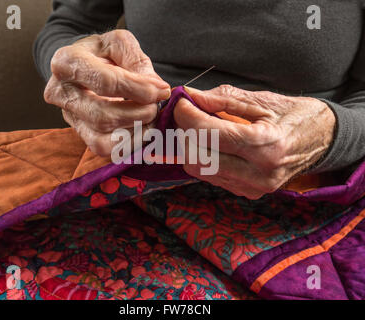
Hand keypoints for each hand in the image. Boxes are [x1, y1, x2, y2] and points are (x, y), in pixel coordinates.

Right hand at [44, 30, 170, 155]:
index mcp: (67, 62)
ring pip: (103, 138)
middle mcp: (60, 93)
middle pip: (103, 116)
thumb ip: (137, 62)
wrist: (86, 67)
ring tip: (150, 116)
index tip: (162, 91)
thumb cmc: (103, 53)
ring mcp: (69, 117)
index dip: (139, 89)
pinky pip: (104, 149)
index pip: (106, 82)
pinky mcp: (80, 134)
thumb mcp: (119, 44)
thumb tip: (156, 89)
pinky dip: (129, 143)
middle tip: (156, 106)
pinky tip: (141, 129)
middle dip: (138, 114)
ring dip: (135, 131)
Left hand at [174, 85, 335, 198]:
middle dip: (184, 133)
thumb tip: (190, 95)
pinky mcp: (248, 192)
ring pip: (200, 171)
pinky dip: (203, 158)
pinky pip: (211, 177)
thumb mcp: (263, 100)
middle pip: (198, 158)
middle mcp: (259, 173)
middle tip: (186, 113)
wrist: (322, 141)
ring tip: (198, 126)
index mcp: (267, 145)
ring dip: (190, 146)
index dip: (188, 117)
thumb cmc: (295, 116)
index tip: (181, 102)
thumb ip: (224, 99)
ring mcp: (253, 187)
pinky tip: (211, 143)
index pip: (211, 134)